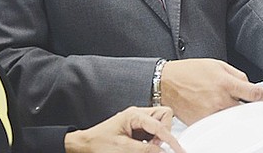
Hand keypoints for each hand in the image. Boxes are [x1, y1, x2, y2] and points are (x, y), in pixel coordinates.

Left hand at [64, 106, 184, 152]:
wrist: (84, 146)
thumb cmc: (98, 143)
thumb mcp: (123, 148)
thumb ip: (145, 149)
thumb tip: (163, 151)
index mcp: (134, 114)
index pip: (160, 124)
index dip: (171, 139)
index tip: (179, 150)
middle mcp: (138, 114)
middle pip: (164, 116)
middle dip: (165, 132)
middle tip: (156, 146)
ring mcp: (138, 120)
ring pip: (160, 123)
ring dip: (159, 137)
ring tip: (147, 147)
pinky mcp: (137, 128)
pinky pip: (153, 131)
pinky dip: (152, 140)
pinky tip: (143, 146)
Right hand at [161, 58, 262, 124]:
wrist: (166, 83)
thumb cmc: (190, 71)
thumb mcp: (217, 65)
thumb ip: (237, 75)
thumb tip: (249, 86)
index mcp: (226, 83)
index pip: (256, 93)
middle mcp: (220, 100)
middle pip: (249, 110)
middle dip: (262, 111)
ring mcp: (212, 113)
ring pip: (237, 119)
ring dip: (246, 117)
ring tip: (248, 113)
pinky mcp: (203, 123)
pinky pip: (221, 124)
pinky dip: (228, 121)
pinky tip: (229, 117)